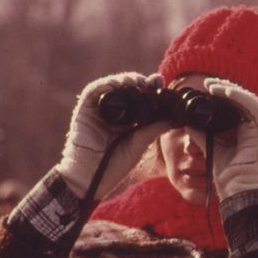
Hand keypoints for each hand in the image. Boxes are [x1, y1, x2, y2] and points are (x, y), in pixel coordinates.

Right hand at [55, 72, 168, 198]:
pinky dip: (106, 84)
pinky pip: (94, 91)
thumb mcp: (139, 144)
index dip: (150, 89)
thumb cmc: (114, 165)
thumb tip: (172, 118)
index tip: (161, 83)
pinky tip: (118, 84)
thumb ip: (153, 129)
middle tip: (152, 81)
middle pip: (127, 89)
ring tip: (136, 82)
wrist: (92, 177)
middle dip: (140, 82)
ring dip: (124, 80)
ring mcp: (99, 109)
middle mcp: (114, 112)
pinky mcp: (85, 109)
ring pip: (111, 86)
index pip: (140, 98)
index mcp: (128, 120)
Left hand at [186, 78, 257, 199]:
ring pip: (249, 100)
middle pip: (242, 101)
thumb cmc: (228, 177)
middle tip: (207, 84)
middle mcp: (256, 129)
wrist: (238, 191)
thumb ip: (202, 136)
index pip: (236, 107)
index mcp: (246, 133)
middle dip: (225, 90)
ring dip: (231, 90)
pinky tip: (226, 92)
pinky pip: (255, 107)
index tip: (205, 90)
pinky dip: (241, 97)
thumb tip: (187, 124)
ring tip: (213, 86)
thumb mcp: (210, 150)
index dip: (222, 96)